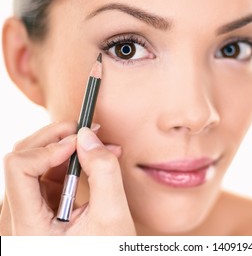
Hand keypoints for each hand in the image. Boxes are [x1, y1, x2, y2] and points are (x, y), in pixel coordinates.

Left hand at [0, 122, 134, 234]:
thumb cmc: (107, 252)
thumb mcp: (113, 216)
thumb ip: (103, 172)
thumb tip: (87, 136)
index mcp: (28, 228)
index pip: (18, 168)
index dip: (49, 148)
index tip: (80, 142)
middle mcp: (16, 220)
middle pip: (22, 160)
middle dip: (57, 139)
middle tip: (87, 131)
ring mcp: (24, 213)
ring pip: (32, 163)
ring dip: (64, 148)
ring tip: (96, 145)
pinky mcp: (37, 208)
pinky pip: (44, 174)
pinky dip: (67, 161)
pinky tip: (90, 159)